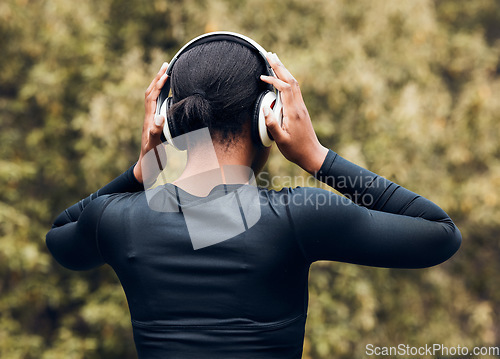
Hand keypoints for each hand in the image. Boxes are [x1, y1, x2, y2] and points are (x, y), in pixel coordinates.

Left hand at [133, 62, 168, 182]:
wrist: (146, 168)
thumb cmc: (151, 159)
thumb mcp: (154, 146)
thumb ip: (155, 132)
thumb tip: (159, 116)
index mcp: (149, 120)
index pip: (152, 97)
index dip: (158, 84)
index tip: (166, 72)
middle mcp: (149, 118)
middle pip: (150, 93)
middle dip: (157, 78)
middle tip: (165, 64)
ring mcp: (151, 121)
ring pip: (152, 98)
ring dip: (158, 85)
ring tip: (166, 74)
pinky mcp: (155, 126)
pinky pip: (156, 106)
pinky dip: (161, 96)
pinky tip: (167, 96)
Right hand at [260, 53, 327, 174]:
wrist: (312, 154)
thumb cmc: (295, 149)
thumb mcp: (280, 140)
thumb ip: (271, 124)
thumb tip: (264, 107)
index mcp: (293, 112)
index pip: (284, 88)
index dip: (273, 79)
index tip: (262, 77)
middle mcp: (299, 106)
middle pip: (290, 80)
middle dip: (280, 66)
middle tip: (270, 54)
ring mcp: (301, 107)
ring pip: (294, 83)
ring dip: (284, 70)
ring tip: (275, 60)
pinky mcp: (301, 109)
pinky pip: (295, 89)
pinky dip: (287, 80)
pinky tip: (282, 78)